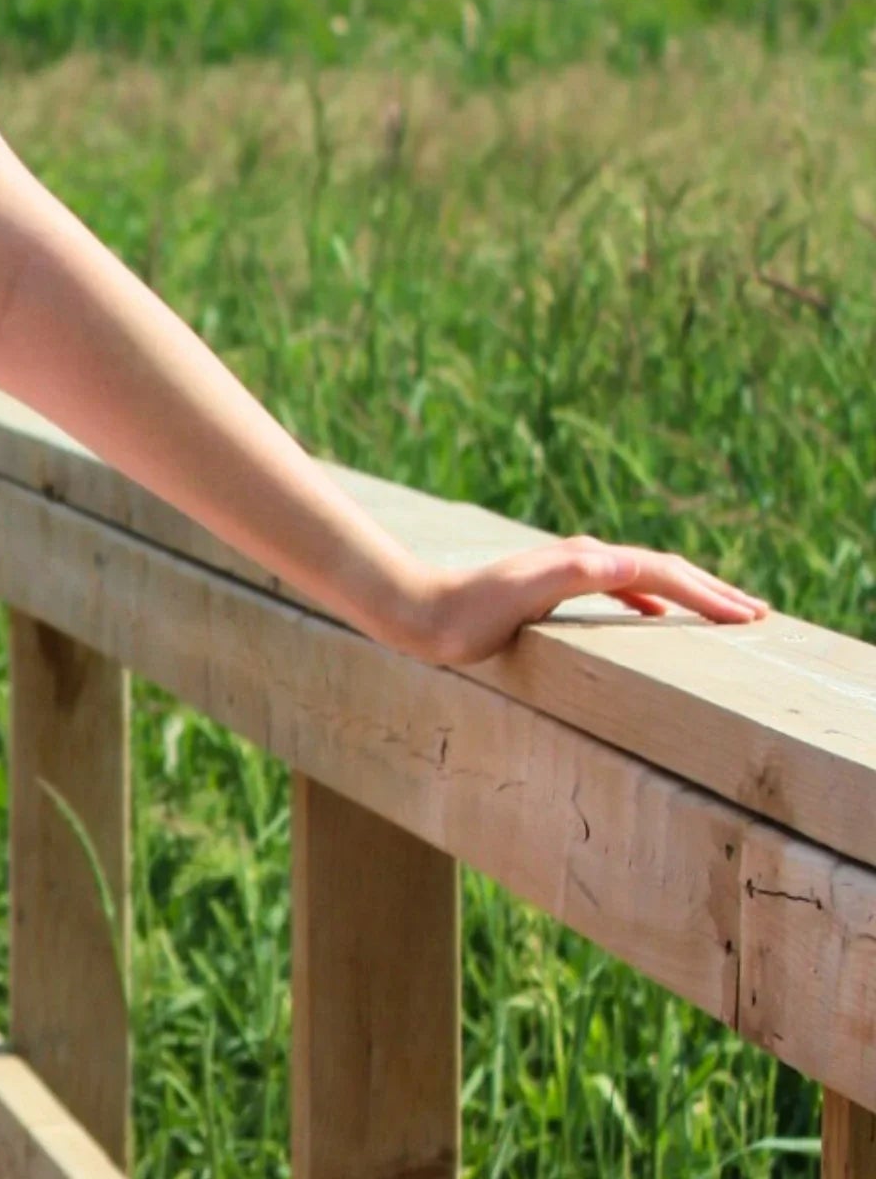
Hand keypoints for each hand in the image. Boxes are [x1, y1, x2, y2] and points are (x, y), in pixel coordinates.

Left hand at [383, 535, 767, 669]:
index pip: (664, 574)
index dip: (708, 596)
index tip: (746, 619)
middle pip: (665, 570)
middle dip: (712, 590)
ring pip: (647, 579)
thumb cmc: (468, 615)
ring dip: (688, 594)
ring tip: (723, 611)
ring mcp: (570, 571)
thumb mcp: (523, 595)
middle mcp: (584, 559)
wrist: (420, 611)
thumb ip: (576, 575)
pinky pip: (621, 590)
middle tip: (757, 614)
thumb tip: (627, 565)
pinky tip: (656, 616)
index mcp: (587, 561)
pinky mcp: (554, 588)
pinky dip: (651, 600)